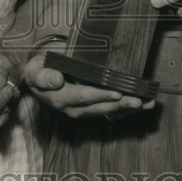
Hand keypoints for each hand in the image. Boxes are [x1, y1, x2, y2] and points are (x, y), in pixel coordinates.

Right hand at [24, 51, 154, 119]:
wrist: (39, 77)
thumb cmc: (38, 70)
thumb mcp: (34, 70)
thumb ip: (43, 76)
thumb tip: (57, 81)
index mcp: (59, 98)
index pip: (82, 96)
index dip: (100, 95)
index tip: (116, 92)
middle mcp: (72, 108)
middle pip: (99, 107)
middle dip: (120, 105)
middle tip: (139, 101)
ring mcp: (83, 110)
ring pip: (107, 110)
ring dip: (127, 108)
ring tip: (147, 104)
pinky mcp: (91, 108)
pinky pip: (109, 110)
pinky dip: (126, 109)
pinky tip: (142, 105)